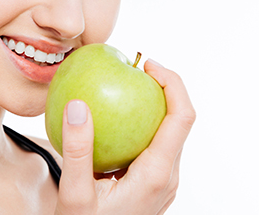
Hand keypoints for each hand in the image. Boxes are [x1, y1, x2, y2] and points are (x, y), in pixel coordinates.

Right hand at [55, 59, 195, 214]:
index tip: (147, 63)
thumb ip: (77, 150)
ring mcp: (163, 183)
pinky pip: (154, 146)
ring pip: (169, 133)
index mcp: (157, 174)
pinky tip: (112, 120)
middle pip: (181, 120)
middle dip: (163, 87)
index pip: (182, 117)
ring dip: (153, 105)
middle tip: (134, 68)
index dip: (172, 82)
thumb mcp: (75, 195)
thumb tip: (79, 104)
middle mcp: (168, 177)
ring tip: (124, 86)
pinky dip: (140, 124)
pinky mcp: (153, 185)